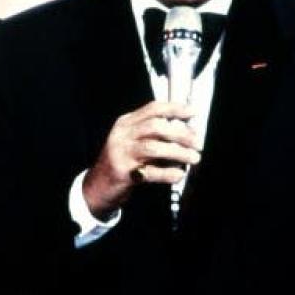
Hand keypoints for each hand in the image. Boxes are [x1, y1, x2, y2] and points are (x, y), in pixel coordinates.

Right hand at [83, 101, 199, 218]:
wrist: (96, 186)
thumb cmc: (120, 162)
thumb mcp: (131, 141)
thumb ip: (151, 134)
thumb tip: (184, 131)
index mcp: (125, 123)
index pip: (153, 109)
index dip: (175, 109)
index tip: (193, 112)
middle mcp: (122, 135)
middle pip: (155, 126)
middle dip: (181, 134)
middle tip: (197, 142)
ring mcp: (121, 153)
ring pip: (154, 148)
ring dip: (178, 152)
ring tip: (194, 158)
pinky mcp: (123, 173)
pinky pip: (150, 172)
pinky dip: (168, 173)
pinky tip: (179, 174)